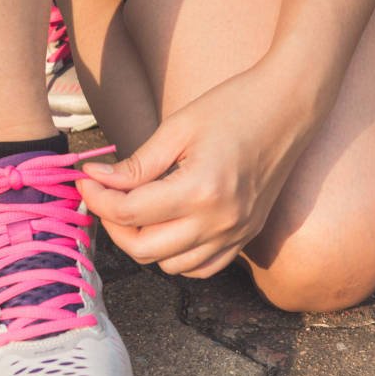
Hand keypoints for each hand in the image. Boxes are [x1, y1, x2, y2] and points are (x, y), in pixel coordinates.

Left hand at [78, 65, 323, 277]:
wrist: (289, 107)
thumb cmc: (233, 107)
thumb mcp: (177, 129)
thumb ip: (136, 164)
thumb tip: (96, 179)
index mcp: (201, 190)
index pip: (130, 212)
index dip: (97, 198)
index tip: (85, 179)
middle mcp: (220, 222)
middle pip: (144, 249)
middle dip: (113, 224)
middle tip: (103, 195)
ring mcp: (236, 234)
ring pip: (170, 266)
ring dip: (143, 242)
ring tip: (134, 208)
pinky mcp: (246, 237)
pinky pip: (201, 268)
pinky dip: (176, 256)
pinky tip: (166, 226)